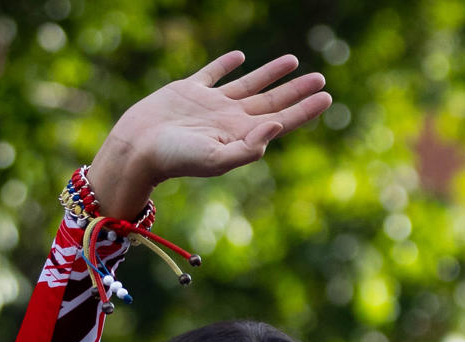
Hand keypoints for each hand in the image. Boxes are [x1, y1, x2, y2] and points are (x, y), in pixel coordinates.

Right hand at [87, 52, 332, 216]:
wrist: (137, 149)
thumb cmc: (175, 159)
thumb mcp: (216, 159)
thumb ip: (249, 148)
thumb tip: (277, 125)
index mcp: (241, 135)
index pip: (282, 120)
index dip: (305, 110)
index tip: (327, 97)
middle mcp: (230, 119)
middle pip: (272, 101)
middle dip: (297, 90)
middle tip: (321, 78)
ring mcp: (210, 104)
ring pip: (249, 84)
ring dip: (271, 74)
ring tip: (294, 62)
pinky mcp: (188, 90)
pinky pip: (213, 73)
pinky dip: (226, 64)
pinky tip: (240, 57)